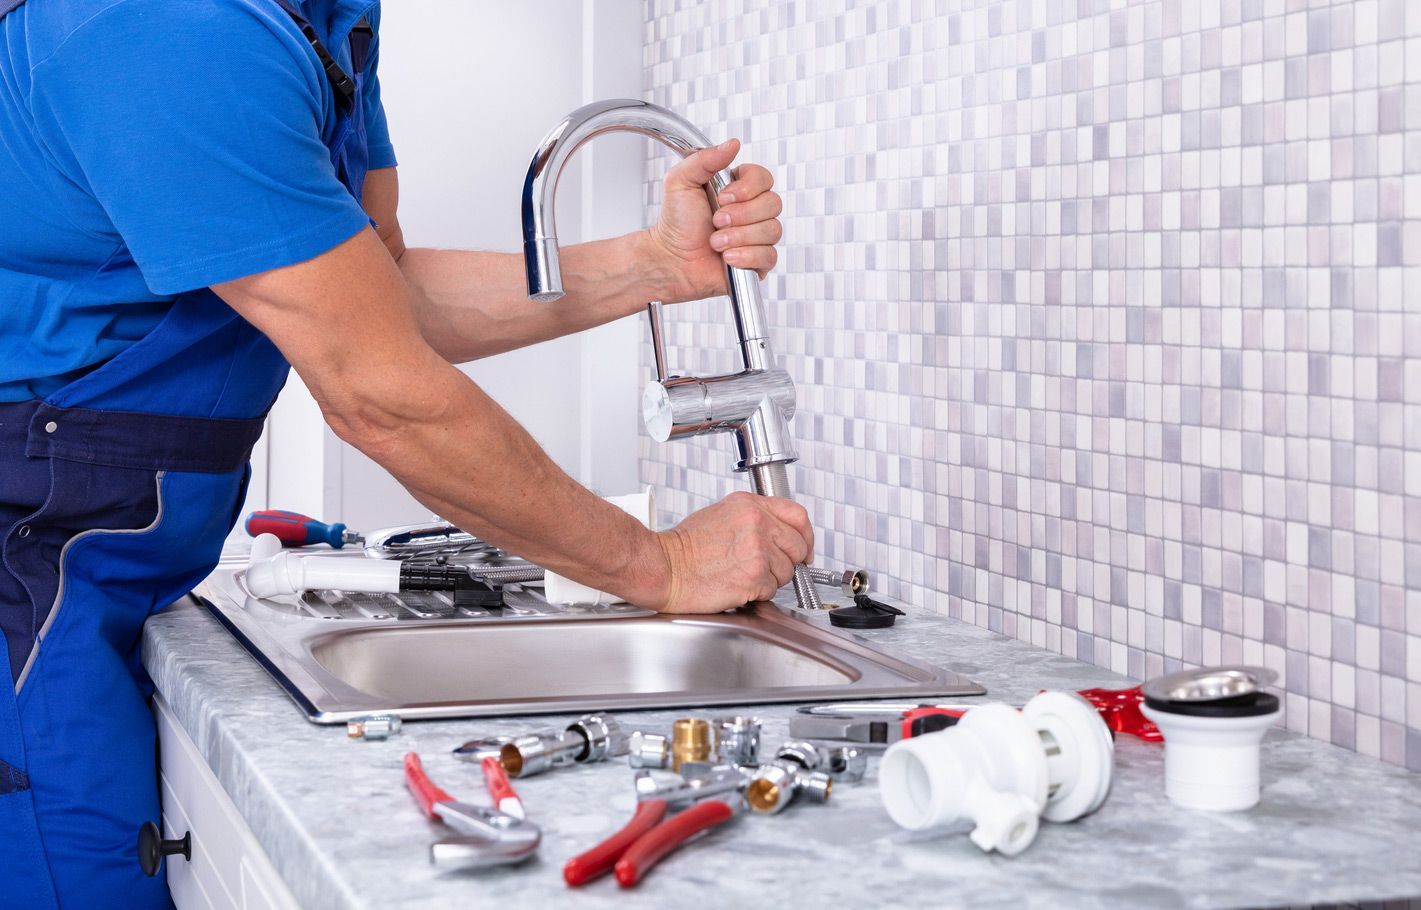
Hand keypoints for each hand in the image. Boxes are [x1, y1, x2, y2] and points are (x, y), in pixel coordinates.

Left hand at [643, 138, 782, 302]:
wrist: (671, 259)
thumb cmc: (676, 223)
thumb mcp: (681, 181)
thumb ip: (705, 159)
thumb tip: (733, 144)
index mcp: (739, 189)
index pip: (764, 178)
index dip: (747, 188)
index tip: (722, 197)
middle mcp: (752, 211)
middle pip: (773, 204)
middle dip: (741, 215)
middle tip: (716, 221)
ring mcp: (757, 236)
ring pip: (771, 230)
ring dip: (739, 237)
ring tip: (715, 242)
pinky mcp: (758, 261)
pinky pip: (769, 256)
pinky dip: (746, 256)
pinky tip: (727, 257)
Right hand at [648, 491, 814, 613]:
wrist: (664, 567)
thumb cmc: (684, 547)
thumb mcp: (721, 514)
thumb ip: (754, 518)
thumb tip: (778, 532)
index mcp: (750, 505)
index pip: (798, 516)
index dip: (805, 536)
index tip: (803, 548)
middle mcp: (757, 523)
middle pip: (798, 546)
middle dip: (786, 561)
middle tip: (765, 567)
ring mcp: (758, 550)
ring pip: (787, 571)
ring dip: (769, 579)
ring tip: (741, 574)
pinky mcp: (755, 576)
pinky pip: (772, 589)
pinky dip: (758, 593)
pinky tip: (737, 585)